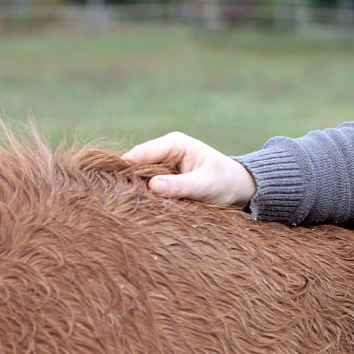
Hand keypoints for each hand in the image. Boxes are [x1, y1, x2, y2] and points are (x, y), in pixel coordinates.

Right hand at [122, 132, 256, 207]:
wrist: (239, 188)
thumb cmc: (225, 183)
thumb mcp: (205, 186)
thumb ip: (179, 187)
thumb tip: (153, 187)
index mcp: (174, 144)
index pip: (140, 154)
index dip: (126, 169)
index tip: (114, 187)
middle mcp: (165, 151)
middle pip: (136, 165)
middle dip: (130, 182)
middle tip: (120, 203)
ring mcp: (163, 165)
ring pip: (140, 178)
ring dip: (137, 191)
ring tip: (129, 208)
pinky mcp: (164, 179)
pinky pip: (148, 187)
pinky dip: (145, 196)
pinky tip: (141, 209)